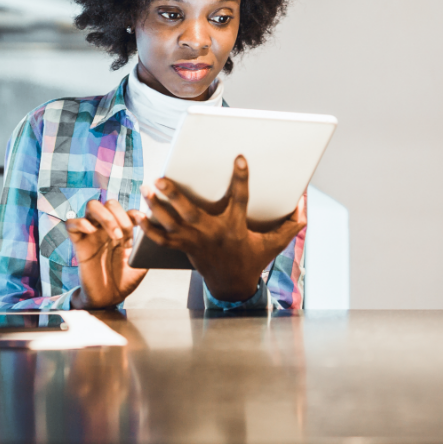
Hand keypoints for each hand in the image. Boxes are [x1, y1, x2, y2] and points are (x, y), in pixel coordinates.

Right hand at [65, 199, 147, 308]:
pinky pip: (71, 223)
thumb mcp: (141, 263)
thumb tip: (155, 232)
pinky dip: (80, 222)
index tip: (142, 222)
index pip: (127, 210)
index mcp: (122, 231)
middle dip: (119, 214)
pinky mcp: (78, 243)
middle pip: (109, 203)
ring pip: (91, 206)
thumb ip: (145, 247)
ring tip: (114, 234)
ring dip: (105, 216)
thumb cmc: (124, 281)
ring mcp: (92, 234)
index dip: (134, 213)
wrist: (109, 299)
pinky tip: (91, 231)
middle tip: (125, 234)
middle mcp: (106, 229)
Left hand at [139, 155, 306, 301]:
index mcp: (235, 227)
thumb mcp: (276, 243)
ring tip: (146, 189)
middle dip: (174, 195)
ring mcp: (195, 241)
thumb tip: (305, 200)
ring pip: (171, 223)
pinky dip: (148, 228)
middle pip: (190, 212)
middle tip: (161, 178)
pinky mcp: (183, 248)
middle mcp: (212, 233)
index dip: (241, 178)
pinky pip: (162, 239)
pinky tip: (137, 215)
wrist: (232, 285)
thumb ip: (293, 223)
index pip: (240, 198)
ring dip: (157, 206)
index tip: (239, 158)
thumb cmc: (253, 257)